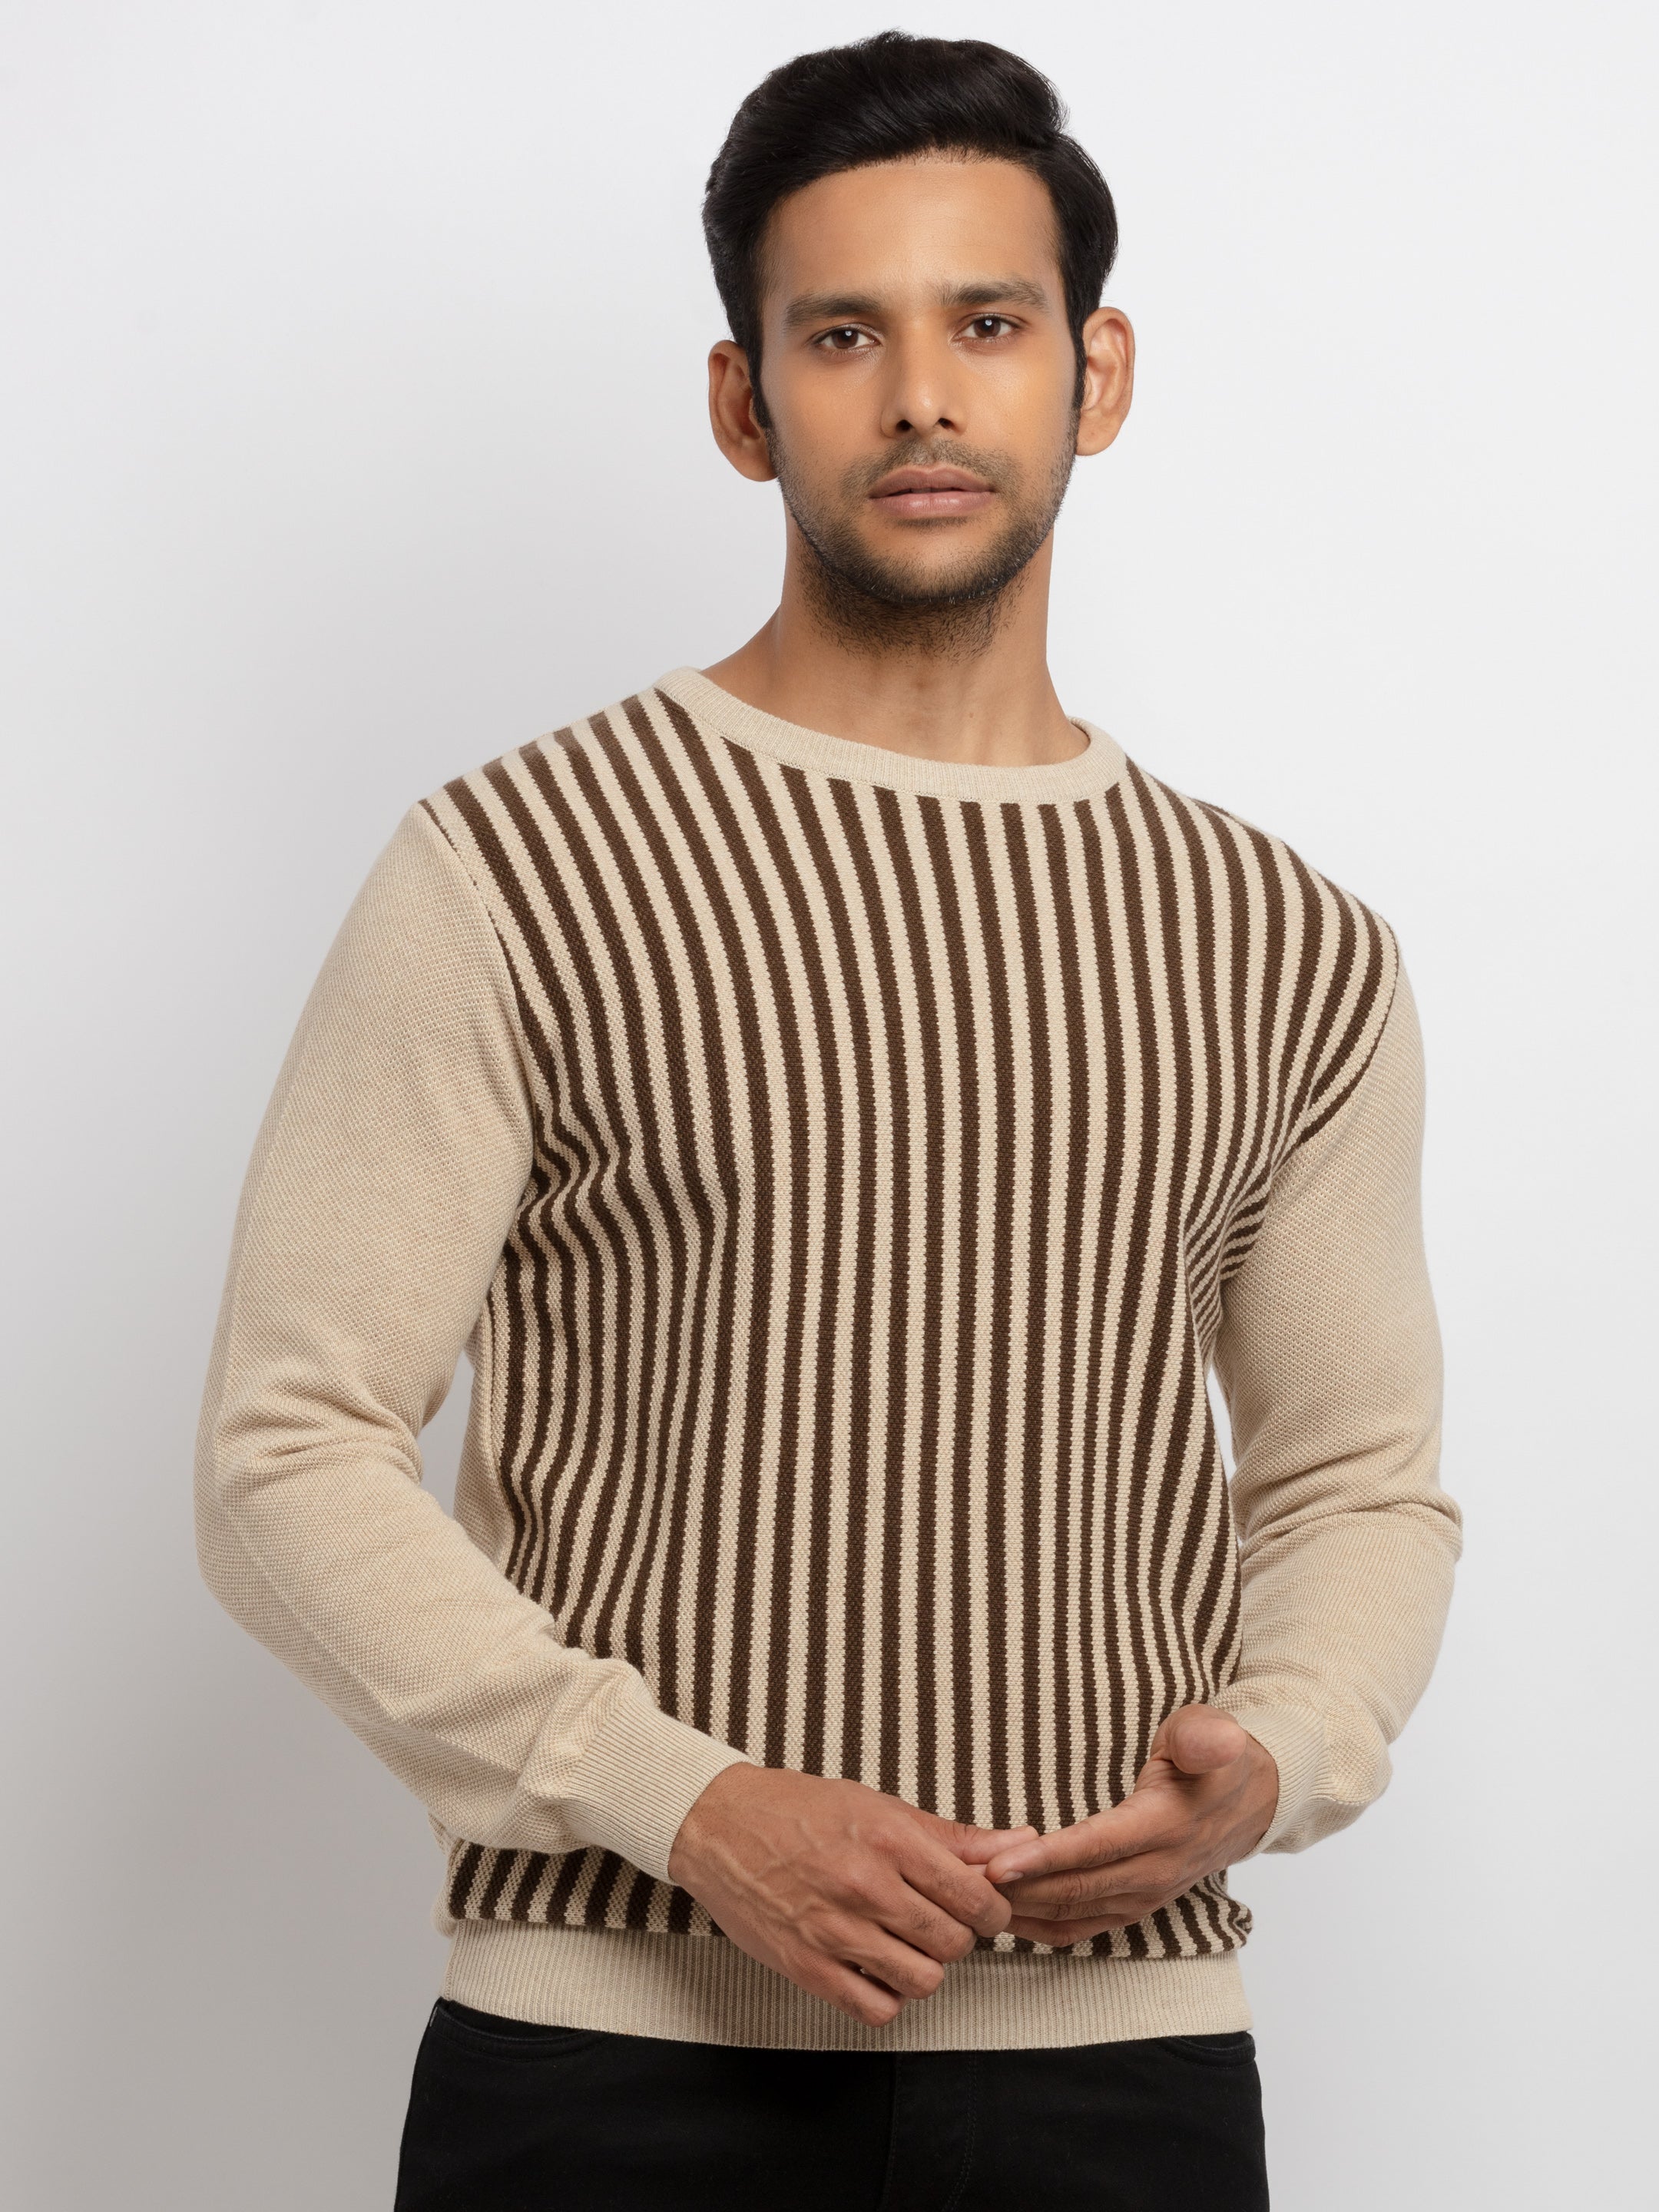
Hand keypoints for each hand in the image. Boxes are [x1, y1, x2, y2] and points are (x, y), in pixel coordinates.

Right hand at [665, 1764, 1038, 2027]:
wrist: (719, 1825)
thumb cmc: (802, 1809)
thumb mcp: (879, 1807)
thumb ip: (951, 1836)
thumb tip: (1020, 1843)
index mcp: (888, 1839)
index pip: (975, 1896)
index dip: (992, 1909)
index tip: (982, 1907)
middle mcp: (864, 1885)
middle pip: (954, 1941)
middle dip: (958, 1936)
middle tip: (938, 1920)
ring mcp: (834, 1930)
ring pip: (923, 1980)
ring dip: (925, 1967)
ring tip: (907, 1943)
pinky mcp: (806, 1967)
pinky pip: (876, 2008)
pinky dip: (887, 1996)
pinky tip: (876, 1967)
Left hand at [979, 1708, 1278, 1946]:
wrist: (1250, 1804)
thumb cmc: (1217, 1761)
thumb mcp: (1213, 1733)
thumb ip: (1203, 1737)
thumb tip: (1210, 1740)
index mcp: (1164, 1828)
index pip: (1094, 1848)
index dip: (1044, 1860)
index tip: (997, 1865)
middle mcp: (1153, 1872)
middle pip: (1072, 1889)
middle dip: (1011, 1888)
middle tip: (956, 1878)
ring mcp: (1142, 1897)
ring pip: (1069, 1912)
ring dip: (1017, 1908)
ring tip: (964, 1895)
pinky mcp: (1132, 1907)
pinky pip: (1078, 1927)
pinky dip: (1038, 1926)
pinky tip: (1002, 1917)